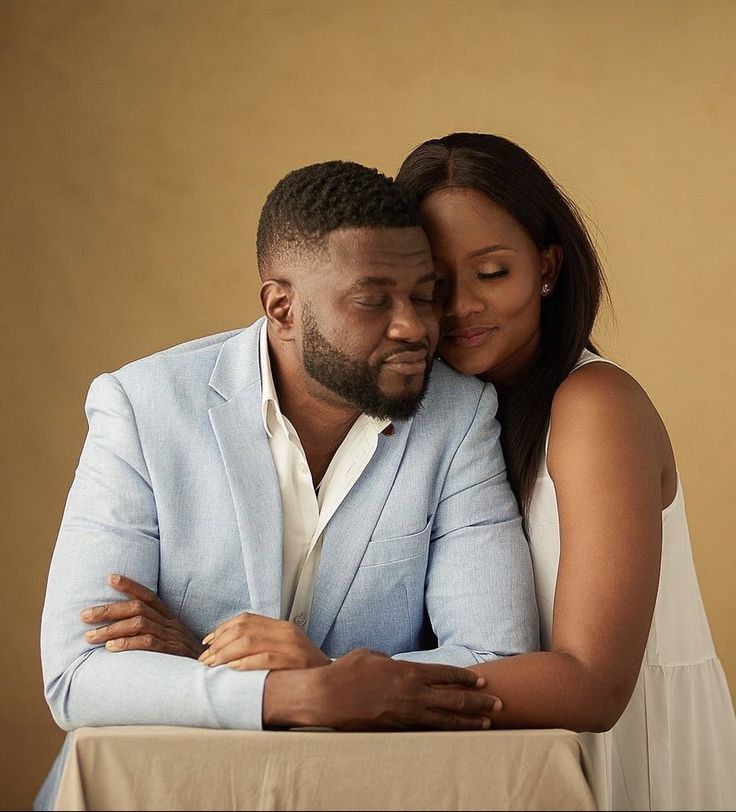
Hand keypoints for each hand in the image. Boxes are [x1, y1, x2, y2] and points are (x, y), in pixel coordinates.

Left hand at [80, 574, 204, 657]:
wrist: (209, 673)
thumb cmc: (185, 659)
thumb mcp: (173, 639)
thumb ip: (153, 633)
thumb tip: (122, 632)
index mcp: (169, 618)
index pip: (148, 596)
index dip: (130, 585)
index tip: (110, 578)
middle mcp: (169, 623)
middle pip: (137, 608)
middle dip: (108, 610)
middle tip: (84, 615)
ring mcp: (171, 637)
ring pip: (138, 624)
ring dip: (111, 629)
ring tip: (89, 636)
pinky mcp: (171, 652)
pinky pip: (148, 643)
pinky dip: (127, 644)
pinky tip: (110, 648)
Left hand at [198, 612, 330, 669]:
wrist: (331, 684)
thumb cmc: (302, 672)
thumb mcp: (284, 651)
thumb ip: (262, 645)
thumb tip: (228, 650)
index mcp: (282, 627)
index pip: (247, 619)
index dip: (223, 629)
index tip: (208, 642)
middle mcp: (287, 632)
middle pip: (244, 629)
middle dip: (219, 644)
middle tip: (205, 659)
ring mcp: (292, 645)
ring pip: (250, 641)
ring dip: (226, 653)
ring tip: (213, 665)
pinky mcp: (295, 661)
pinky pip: (265, 658)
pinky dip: (245, 662)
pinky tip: (233, 668)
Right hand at [263, 648, 502, 730]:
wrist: (327, 697)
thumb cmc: (346, 672)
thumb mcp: (373, 655)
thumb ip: (392, 661)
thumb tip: (399, 666)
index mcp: (408, 671)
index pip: (446, 674)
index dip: (466, 678)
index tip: (481, 681)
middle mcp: (412, 693)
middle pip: (454, 699)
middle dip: (479, 701)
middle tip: (498, 703)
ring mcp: (406, 714)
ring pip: (445, 720)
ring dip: (469, 722)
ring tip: (487, 723)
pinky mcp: (396, 729)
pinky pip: (426, 731)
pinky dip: (444, 732)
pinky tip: (456, 735)